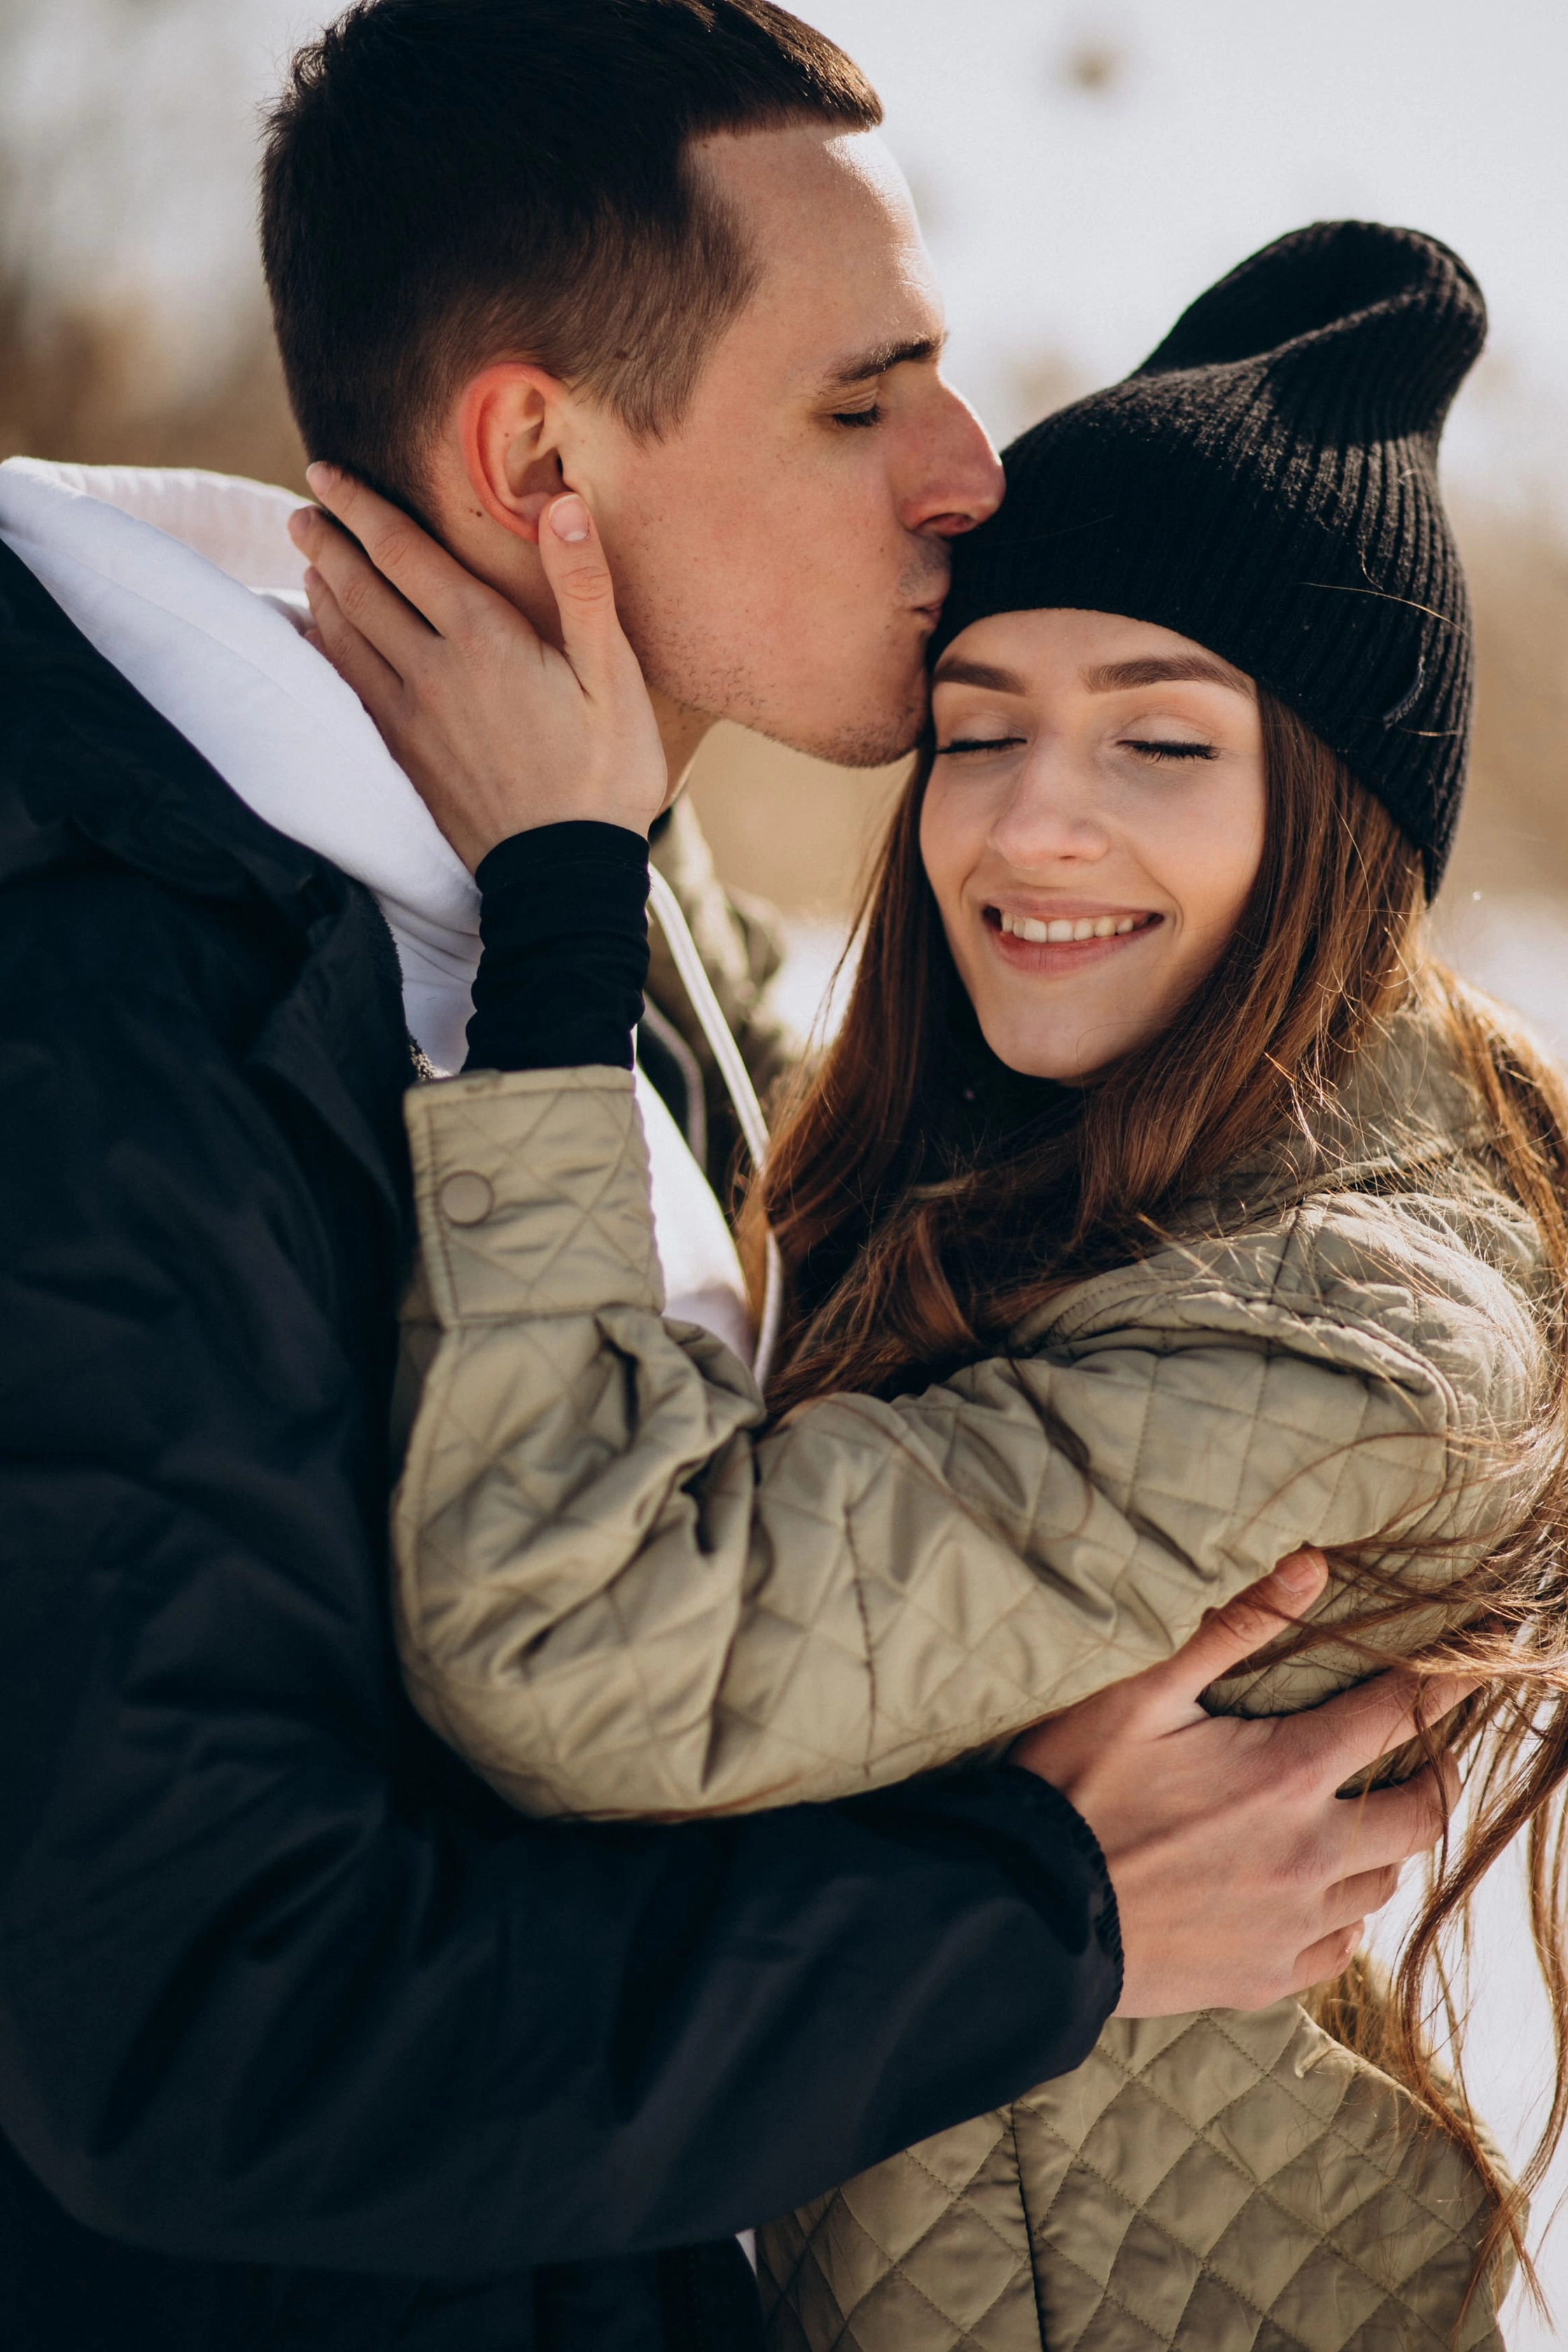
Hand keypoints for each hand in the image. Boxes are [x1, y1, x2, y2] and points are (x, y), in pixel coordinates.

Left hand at [288, 467, 667, 869]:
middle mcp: (431, 669)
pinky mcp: (405, 757)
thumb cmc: (603, 773)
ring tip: (308, 562)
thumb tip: (563, 506)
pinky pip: (349, 689)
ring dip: (322, 592)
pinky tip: (322, 642)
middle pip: (361, 589)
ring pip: (346, 638)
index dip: (361, 507)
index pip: (403, 552)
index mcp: (482, 638)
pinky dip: (327, 652)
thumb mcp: (614, 678)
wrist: (563, 874)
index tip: (326, 473)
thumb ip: (584, 589)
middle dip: (328, 542)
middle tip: (302, 510)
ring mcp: (410, 717)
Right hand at [1011, 1549, 1471, 2016]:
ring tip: (1358, 1817)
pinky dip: (1341, 1916)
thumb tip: (1312, 1568)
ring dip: (1382, 1846)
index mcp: (1284, 1775)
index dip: (1434, 1688)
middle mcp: (1308, 1856)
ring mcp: (1290, 1925)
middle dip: (1435, 1775)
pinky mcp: (1262, 1975)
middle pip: (1421, 1815)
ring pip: (1382, 1884)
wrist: (1024, 1908)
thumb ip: (1236, 1631)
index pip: (1394, 1718)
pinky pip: (1339, 1949)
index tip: (1456, 1674)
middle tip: (1424, 1752)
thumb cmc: (1075, 1788)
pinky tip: (1315, 1893)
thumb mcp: (1145, 1693)